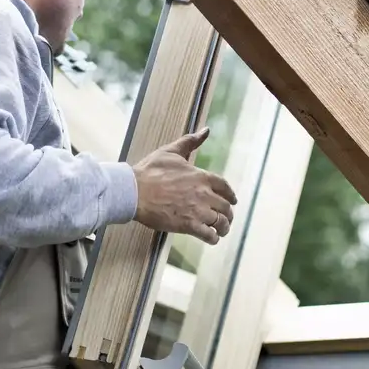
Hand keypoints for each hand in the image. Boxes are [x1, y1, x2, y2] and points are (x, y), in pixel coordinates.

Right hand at [131, 127, 236, 244]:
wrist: (135, 191)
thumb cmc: (150, 171)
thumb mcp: (171, 151)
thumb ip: (190, 141)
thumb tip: (206, 130)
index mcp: (201, 176)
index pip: (224, 187)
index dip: (231, 195)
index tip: (233, 201)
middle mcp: (204, 194)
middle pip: (225, 207)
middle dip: (228, 214)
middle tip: (227, 218)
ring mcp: (197, 210)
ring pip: (220, 222)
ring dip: (223, 227)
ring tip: (221, 231)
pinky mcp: (188, 225)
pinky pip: (208, 235)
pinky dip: (213, 238)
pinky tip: (211, 238)